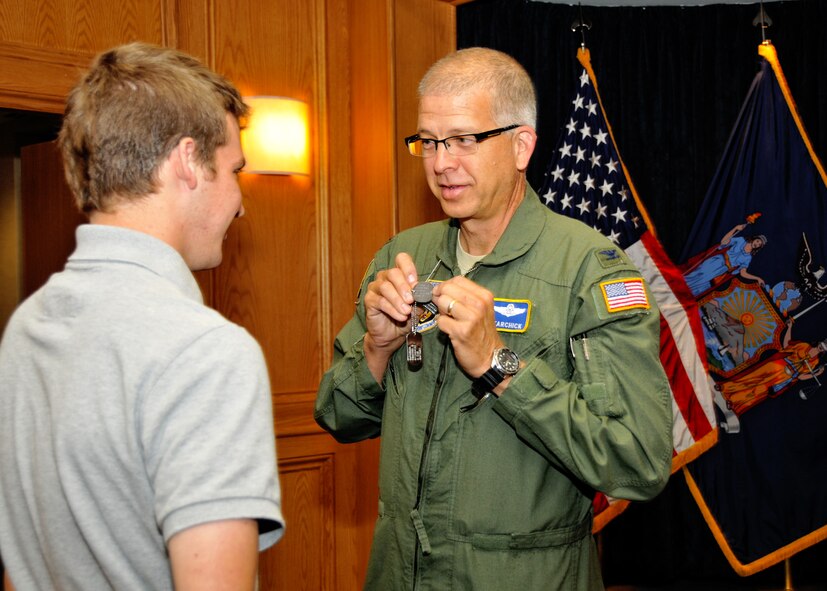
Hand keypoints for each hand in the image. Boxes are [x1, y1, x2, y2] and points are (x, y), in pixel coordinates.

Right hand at [362, 253, 417, 377]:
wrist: (391, 335)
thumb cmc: (405, 317)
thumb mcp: (417, 307)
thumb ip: (421, 298)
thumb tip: (428, 293)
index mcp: (398, 275)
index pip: (401, 259)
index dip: (408, 268)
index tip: (415, 283)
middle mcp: (384, 278)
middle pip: (393, 273)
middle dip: (404, 286)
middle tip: (412, 300)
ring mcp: (375, 288)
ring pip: (385, 287)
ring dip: (398, 299)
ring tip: (407, 311)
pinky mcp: (369, 300)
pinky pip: (380, 301)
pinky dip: (392, 309)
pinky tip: (401, 317)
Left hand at [433, 275, 501, 377]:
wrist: (490, 358)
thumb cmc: (482, 333)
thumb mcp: (481, 310)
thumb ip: (465, 297)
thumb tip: (440, 289)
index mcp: (484, 296)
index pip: (457, 280)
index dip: (445, 286)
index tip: (442, 294)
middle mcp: (479, 304)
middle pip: (448, 289)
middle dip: (440, 297)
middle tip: (443, 309)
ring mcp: (471, 318)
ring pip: (442, 303)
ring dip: (441, 312)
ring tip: (449, 320)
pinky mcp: (461, 331)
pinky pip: (440, 321)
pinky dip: (441, 325)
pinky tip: (450, 330)